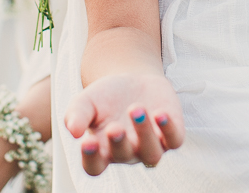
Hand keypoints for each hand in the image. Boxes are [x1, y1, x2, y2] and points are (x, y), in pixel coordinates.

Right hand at [65, 73, 183, 175]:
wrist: (134, 80)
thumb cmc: (106, 97)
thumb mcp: (86, 101)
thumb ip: (76, 115)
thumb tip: (73, 131)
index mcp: (103, 150)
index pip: (95, 166)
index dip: (91, 158)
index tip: (86, 142)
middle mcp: (128, 153)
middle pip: (124, 157)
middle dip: (119, 142)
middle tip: (114, 126)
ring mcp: (151, 145)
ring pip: (152, 154)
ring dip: (144, 134)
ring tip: (135, 109)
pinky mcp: (172, 134)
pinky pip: (174, 140)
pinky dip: (169, 129)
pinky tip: (161, 113)